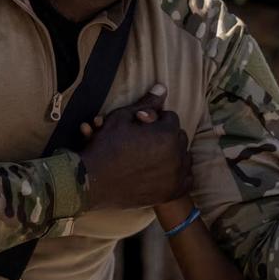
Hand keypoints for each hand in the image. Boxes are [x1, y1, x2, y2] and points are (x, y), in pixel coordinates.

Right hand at [79, 84, 192, 210]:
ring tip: (154, 154)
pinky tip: (164, 171)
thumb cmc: (105, 146)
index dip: (155, 119)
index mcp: (166, 135)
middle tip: (147, 140)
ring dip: (173, 153)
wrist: (92, 181)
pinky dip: (178, 174)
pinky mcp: (171, 192)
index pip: (171, 118)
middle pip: (179, 137)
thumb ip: (146, 103)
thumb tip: (163, 87)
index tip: (142, 125)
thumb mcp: (122, 118)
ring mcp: (175, 176)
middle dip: (166, 136)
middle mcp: (176, 156)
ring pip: (185, 157)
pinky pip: (187, 179)